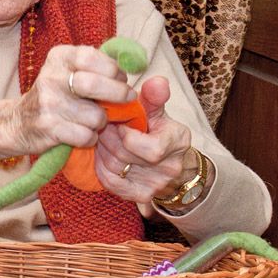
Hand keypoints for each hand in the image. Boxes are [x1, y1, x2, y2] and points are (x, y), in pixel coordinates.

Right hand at [13, 44, 135, 151]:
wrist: (19, 122)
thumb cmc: (55, 95)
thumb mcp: (68, 70)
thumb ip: (95, 66)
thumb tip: (130, 69)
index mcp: (59, 57)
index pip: (93, 58)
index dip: (114, 70)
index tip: (120, 79)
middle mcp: (50, 77)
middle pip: (95, 85)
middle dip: (119, 94)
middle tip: (127, 99)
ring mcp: (48, 103)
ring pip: (95, 116)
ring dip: (101, 122)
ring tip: (92, 120)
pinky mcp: (49, 127)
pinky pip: (86, 136)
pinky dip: (90, 138)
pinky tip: (81, 133)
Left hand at [92, 75, 195, 214]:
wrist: (167, 162)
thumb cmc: (157, 130)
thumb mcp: (156, 111)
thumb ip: (154, 96)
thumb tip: (158, 82)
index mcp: (178, 142)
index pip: (151, 150)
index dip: (128, 136)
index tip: (119, 124)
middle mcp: (170, 168)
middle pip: (126, 156)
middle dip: (108, 137)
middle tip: (100, 126)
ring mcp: (156, 185)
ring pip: (115, 168)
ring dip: (102, 150)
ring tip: (101, 138)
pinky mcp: (140, 195)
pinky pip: (111, 183)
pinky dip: (101, 167)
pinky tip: (101, 155)